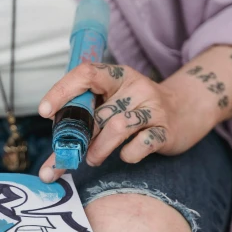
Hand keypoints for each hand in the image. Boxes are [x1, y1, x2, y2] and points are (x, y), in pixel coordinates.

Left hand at [37, 62, 220, 181]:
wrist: (187, 110)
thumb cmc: (137, 109)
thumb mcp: (113, 101)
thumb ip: (84, 119)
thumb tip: (50, 153)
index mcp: (116, 76)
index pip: (86, 73)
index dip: (62, 91)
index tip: (44, 111)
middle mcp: (135, 87)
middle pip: (97, 112)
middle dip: (75, 139)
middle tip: (64, 157)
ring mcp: (152, 108)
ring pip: (117, 127)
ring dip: (99, 149)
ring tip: (92, 158)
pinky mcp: (165, 130)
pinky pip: (142, 144)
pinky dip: (128, 155)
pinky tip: (125, 155)